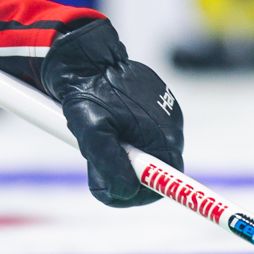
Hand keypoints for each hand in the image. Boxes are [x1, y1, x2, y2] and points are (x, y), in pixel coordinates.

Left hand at [39, 19, 183, 207]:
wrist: (83, 58)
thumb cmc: (86, 91)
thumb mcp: (92, 131)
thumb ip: (109, 162)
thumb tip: (125, 191)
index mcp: (164, 133)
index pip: (167, 181)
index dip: (142, 193)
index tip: (117, 195)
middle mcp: (170, 126)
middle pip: (155, 170)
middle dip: (125, 174)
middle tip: (94, 167)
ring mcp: (163, 115)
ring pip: (144, 153)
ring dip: (121, 156)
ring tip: (95, 141)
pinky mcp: (152, 108)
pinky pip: (141, 135)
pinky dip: (122, 139)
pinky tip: (104, 128)